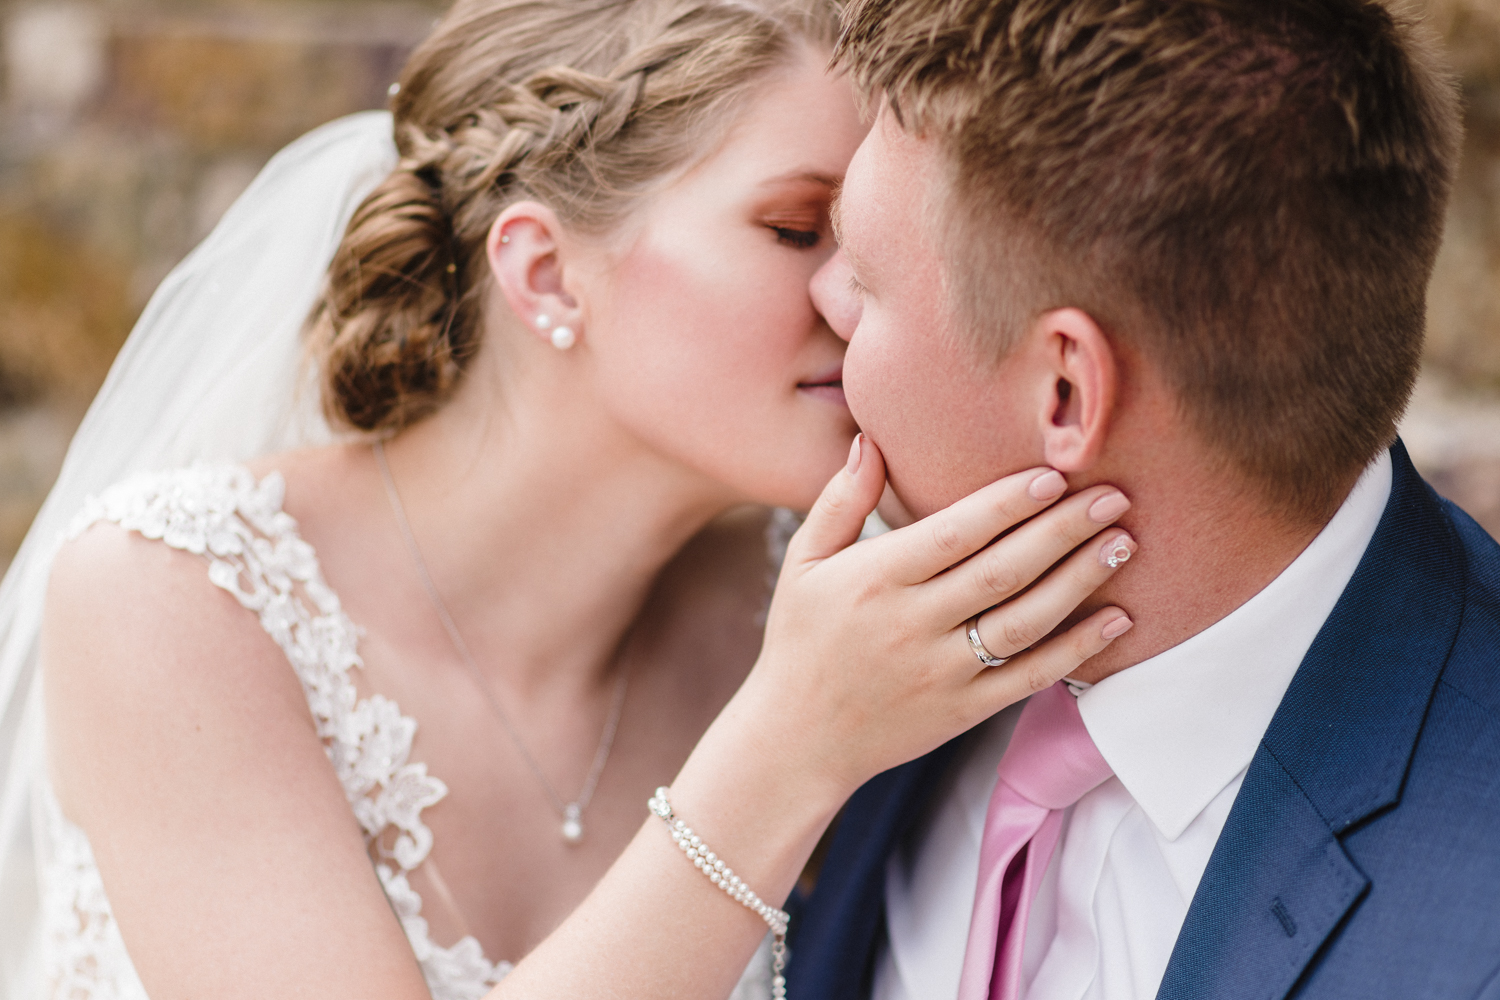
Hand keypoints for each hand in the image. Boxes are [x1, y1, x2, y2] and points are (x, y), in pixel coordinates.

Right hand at [736, 433, 1134, 807]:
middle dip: (1062, 531)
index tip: (1053, 475)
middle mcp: (911, 624)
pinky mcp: (964, 711)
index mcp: (875, 580)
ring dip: (1079, 581)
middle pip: (1001, 571)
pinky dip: (1077, 650)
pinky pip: (1029, 678)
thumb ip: (839, 501)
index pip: (952, 535)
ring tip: (1123, 543)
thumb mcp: (803, 563)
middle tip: (1113, 495)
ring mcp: (941, 671)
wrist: (798, 739)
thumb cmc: (802, 640)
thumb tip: (871, 440)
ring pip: (1024, 621)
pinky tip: (1117, 619)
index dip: (1006, 504)